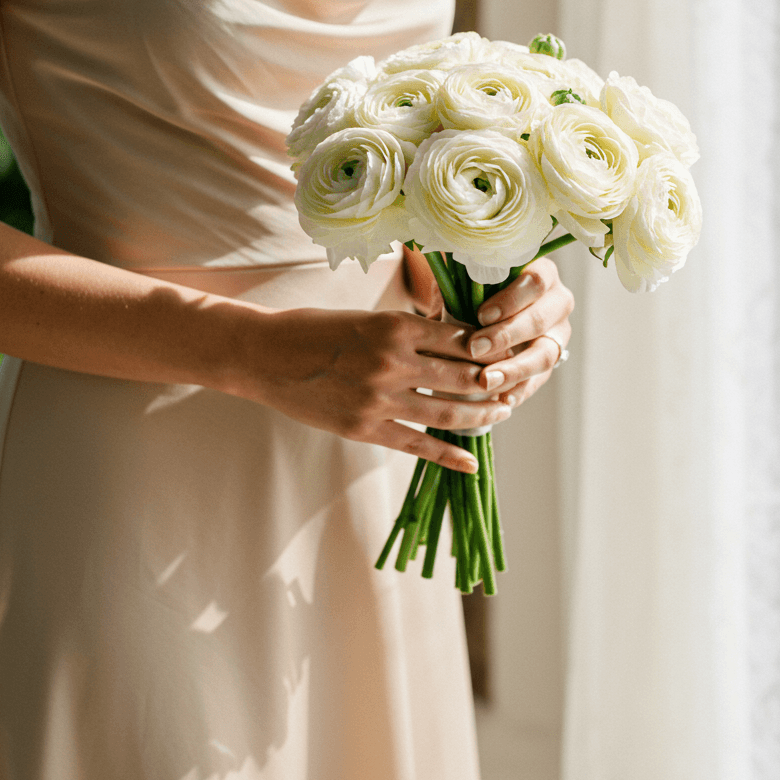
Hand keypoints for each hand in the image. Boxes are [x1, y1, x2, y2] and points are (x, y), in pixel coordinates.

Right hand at [239, 306, 512, 472]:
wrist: (263, 355)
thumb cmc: (313, 329)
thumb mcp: (366, 317)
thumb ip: (407, 331)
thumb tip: (453, 339)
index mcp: (396, 327)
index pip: (462, 339)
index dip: (491, 349)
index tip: (509, 353)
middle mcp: (392, 363)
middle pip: (464, 377)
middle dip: (496, 383)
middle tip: (516, 386)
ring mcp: (379, 400)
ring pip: (448, 412)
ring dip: (481, 416)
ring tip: (501, 415)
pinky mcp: (364, 429)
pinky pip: (417, 446)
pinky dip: (449, 456)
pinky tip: (471, 462)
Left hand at [464, 257, 573, 407]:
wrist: (487, 312)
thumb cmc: (475, 291)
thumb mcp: (467, 283)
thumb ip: (459, 288)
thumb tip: (439, 304)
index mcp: (541, 273)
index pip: (535, 282)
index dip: (510, 300)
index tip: (481, 315)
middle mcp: (557, 302)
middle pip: (541, 320)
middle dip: (506, 336)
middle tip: (475, 349)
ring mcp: (558, 334)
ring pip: (545, 354)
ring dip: (514, 369)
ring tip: (486, 381)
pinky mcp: (551, 362)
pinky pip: (540, 379)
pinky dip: (520, 390)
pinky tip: (502, 400)